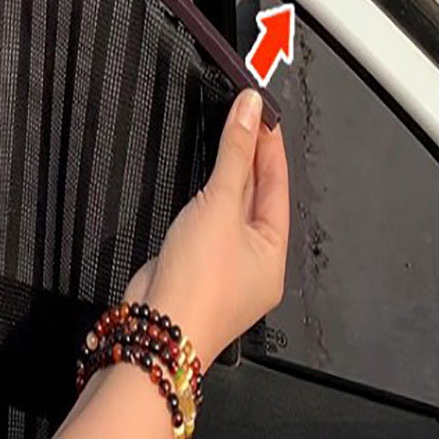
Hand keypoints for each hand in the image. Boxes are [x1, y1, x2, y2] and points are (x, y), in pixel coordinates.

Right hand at [124, 89, 289, 371]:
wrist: (160, 327)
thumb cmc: (199, 283)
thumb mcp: (221, 205)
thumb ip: (235, 154)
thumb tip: (250, 111)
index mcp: (274, 253)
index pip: (278, 185)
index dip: (270, 146)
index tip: (262, 113)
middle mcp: (254, 261)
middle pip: (258, 197)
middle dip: (252, 157)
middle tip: (245, 116)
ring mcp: (224, 265)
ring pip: (232, 208)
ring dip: (231, 174)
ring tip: (228, 137)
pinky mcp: (195, 266)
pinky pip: (209, 221)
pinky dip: (208, 196)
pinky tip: (201, 181)